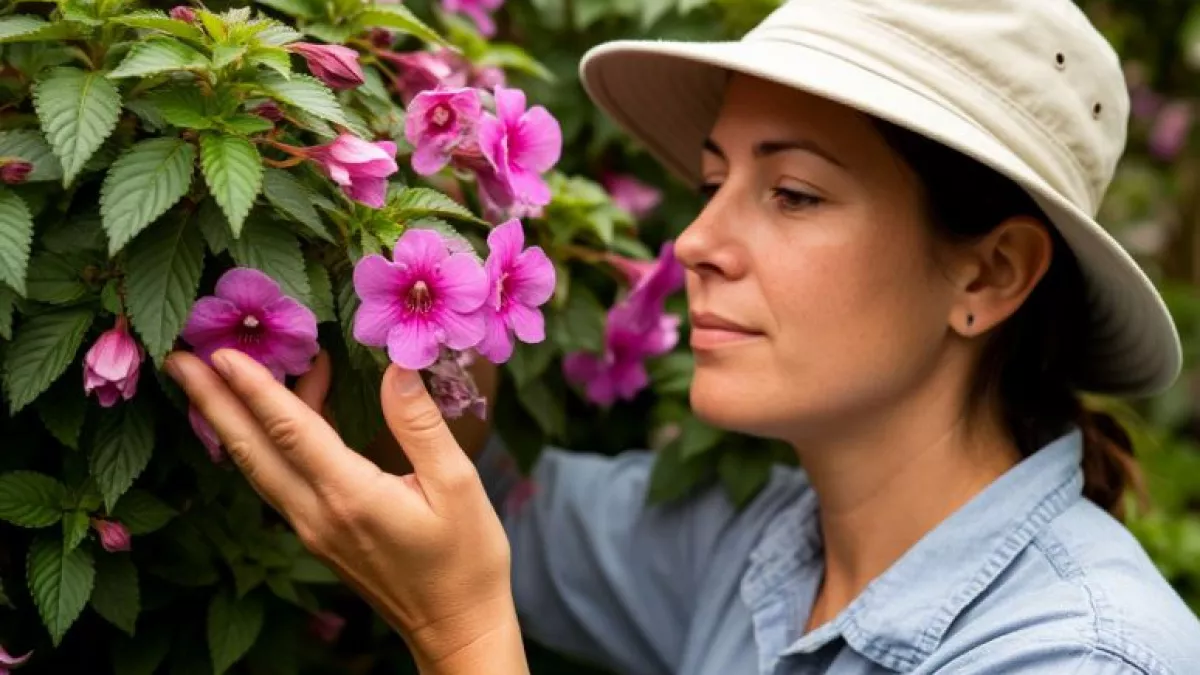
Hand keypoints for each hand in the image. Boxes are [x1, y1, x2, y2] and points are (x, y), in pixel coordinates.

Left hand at [164, 348, 526, 674]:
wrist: (456, 629)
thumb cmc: (466, 560)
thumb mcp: (459, 485)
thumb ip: (421, 425)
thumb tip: (396, 367)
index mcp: (351, 496)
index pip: (290, 429)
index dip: (254, 387)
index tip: (219, 351)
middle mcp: (318, 514)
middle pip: (251, 450)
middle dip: (211, 401)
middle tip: (177, 360)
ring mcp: (312, 529)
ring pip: (258, 467)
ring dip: (229, 422)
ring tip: (213, 379)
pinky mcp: (318, 536)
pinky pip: (277, 480)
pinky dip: (264, 442)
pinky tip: (273, 419)